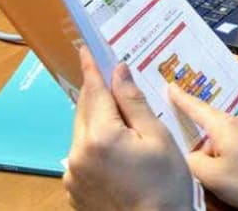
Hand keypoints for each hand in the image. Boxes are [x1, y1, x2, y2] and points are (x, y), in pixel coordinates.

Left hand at [64, 46, 193, 210]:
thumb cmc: (165, 184)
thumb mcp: (158, 137)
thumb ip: (134, 103)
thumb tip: (120, 72)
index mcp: (100, 136)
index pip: (93, 92)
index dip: (92, 69)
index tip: (85, 49)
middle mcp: (78, 153)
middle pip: (84, 111)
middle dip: (96, 93)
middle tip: (108, 76)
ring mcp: (72, 173)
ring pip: (82, 132)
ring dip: (97, 119)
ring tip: (123, 119)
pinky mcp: (73, 189)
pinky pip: (82, 155)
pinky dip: (96, 143)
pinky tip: (117, 150)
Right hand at [168, 85, 237, 210]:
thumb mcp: (212, 178)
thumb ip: (192, 163)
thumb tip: (189, 156)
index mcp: (225, 125)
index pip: (197, 108)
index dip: (181, 99)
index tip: (170, 85)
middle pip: (214, 133)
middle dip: (209, 152)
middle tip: (214, 177)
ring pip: (233, 140)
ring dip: (228, 156)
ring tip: (237, 180)